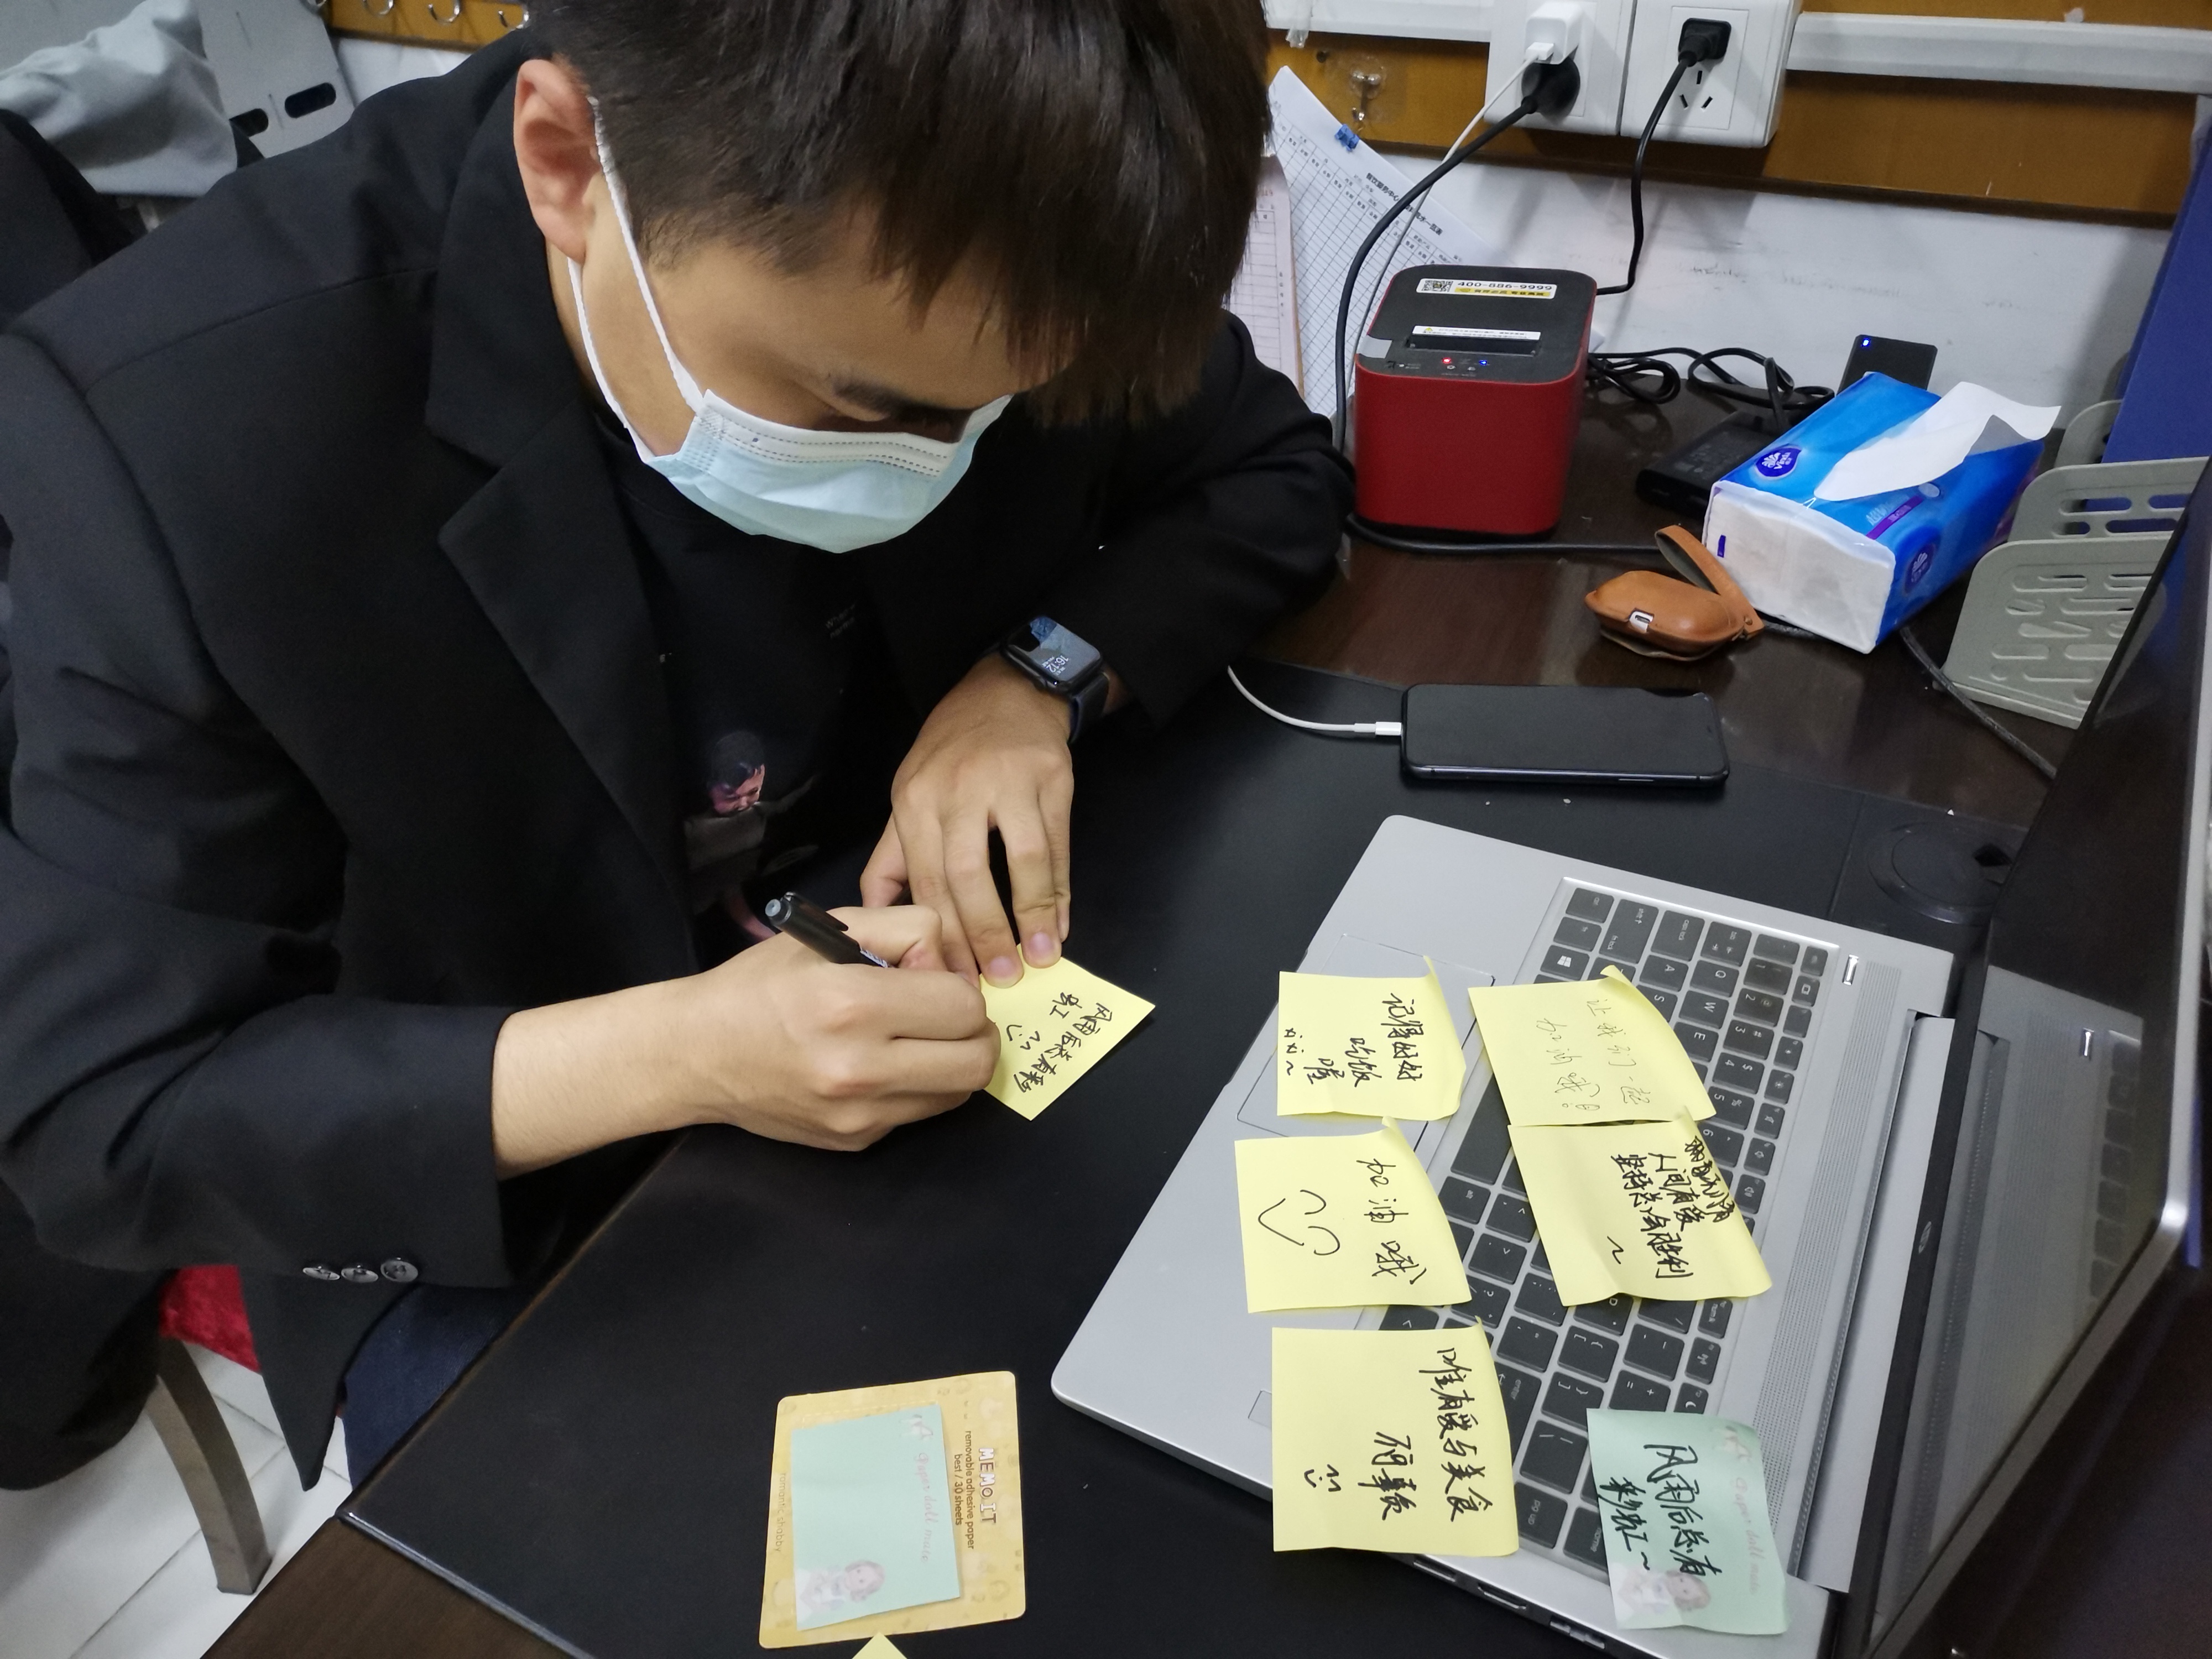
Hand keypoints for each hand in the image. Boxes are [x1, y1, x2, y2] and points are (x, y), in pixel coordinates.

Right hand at [490, 906, 995, 1171]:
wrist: (696, 1054)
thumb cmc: (761, 984)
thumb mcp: (827, 929)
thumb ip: (907, 930)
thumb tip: (954, 966)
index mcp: (850, 1004)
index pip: (963, 1005)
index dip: (959, 986)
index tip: (929, 979)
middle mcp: (859, 1068)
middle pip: (977, 1062)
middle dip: (975, 1031)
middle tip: (943, 1013)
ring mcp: (859, 1115)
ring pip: (959, 1093)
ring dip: (953, 1061)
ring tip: (914, 1037)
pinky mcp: (856, 1142)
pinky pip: (920, 1113)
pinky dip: (918, 1087)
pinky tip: (882, 1064)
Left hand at [861, 654, 1074, 984]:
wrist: (1004, 692)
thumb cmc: (950, 754)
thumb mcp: (908, 795)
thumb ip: (894, 859)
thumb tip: (878, 919)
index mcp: (915, 802)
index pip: (925, 881)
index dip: (941, 937)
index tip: (951, 981)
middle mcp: (957, 790)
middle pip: (968, 875)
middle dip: (983, 934)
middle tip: (997, 980)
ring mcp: (1008, 782)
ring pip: (1021, 860)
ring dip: (1031, 915)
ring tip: (1037, 959)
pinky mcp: (1052, 778)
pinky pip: (1058, 844)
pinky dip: (1060, 890)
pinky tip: (1059, 923)